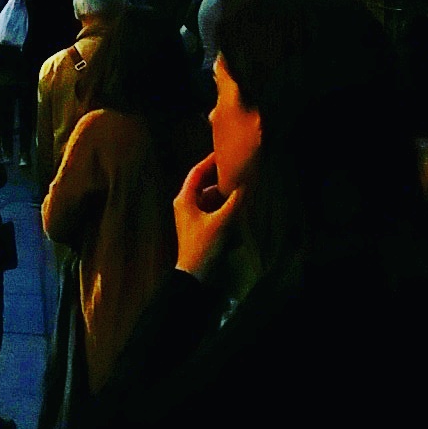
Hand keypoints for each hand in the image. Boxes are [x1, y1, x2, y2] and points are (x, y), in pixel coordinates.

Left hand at [173, 154, 241, 277]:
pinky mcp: (198, 226)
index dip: (209, 162)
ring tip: (238, 187)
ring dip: (221, 193)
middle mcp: (184, 204)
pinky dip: (221, 206)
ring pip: (207, 198)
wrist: (194, 275)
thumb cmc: (203, 246)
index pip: (196, 173)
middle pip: (201, 184)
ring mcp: (190, 216)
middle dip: (217, 178)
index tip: (221, 153)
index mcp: (184, 199)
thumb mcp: (221, 223)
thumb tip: (243, 187)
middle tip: (234, 169)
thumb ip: (233, 204)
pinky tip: (234, 207)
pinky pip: (210, 210)